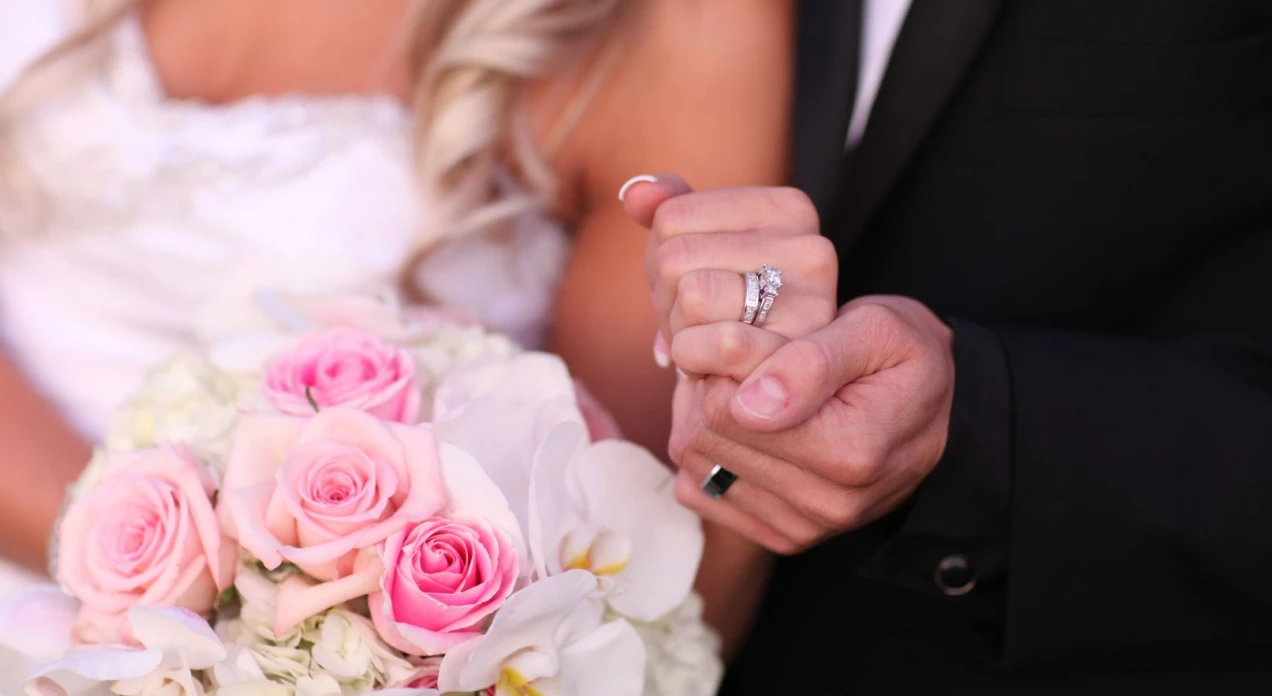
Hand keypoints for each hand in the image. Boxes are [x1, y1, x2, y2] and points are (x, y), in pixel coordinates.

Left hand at [618, 174, 839, 362]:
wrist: (766, 390)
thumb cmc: (728, 310)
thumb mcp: (702, 249)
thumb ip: (670, 208)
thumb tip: (634, 193)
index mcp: (788, 209)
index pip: (671, 216)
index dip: (659, 257)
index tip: (689, 282)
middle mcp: (810, 248)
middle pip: (675, 257)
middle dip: (666, 299)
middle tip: (692, 322)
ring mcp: (811, 302)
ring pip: (691, 296)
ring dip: (678, 332)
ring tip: (702, 340)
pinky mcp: (798, 352)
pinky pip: (718, 343)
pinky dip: (692, 358)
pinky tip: (706, 365)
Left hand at [669, 295, 956, 554]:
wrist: (941, 414)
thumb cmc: (905, 359)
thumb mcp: (877, 330)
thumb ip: (813, 361)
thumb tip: (751, 403)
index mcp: (848, 452)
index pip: (726, 407)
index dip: (723, 361)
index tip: (754, 341)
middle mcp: (825, 503)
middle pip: (704, 436)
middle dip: (708, 387)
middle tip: (746, 360)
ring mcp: (802, 527)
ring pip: (695, 462)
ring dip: (703, 417)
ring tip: (744, 388)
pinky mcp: (782, 536)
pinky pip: (699, 492)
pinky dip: (706, 454)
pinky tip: (740, 426)